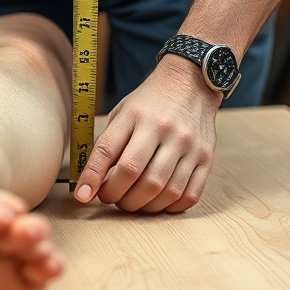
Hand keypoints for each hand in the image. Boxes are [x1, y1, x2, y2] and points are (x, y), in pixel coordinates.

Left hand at [73, 57, 222, 212]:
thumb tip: (92, 183)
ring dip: (142, 206)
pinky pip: (190, 194)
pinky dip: (170, 206)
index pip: (108, 151)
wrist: (190, 83)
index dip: (93, 177)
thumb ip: (108, 146)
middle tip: (110, 197)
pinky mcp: (206, 158)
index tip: (83, 195)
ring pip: (163, 190)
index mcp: (136, 116)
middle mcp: (163, 129)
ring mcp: (188, 145)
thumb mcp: (122, 114)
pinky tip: (158, 202)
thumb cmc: (149, 103)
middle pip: (136, 175)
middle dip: (117, 196)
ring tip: (132, 201)